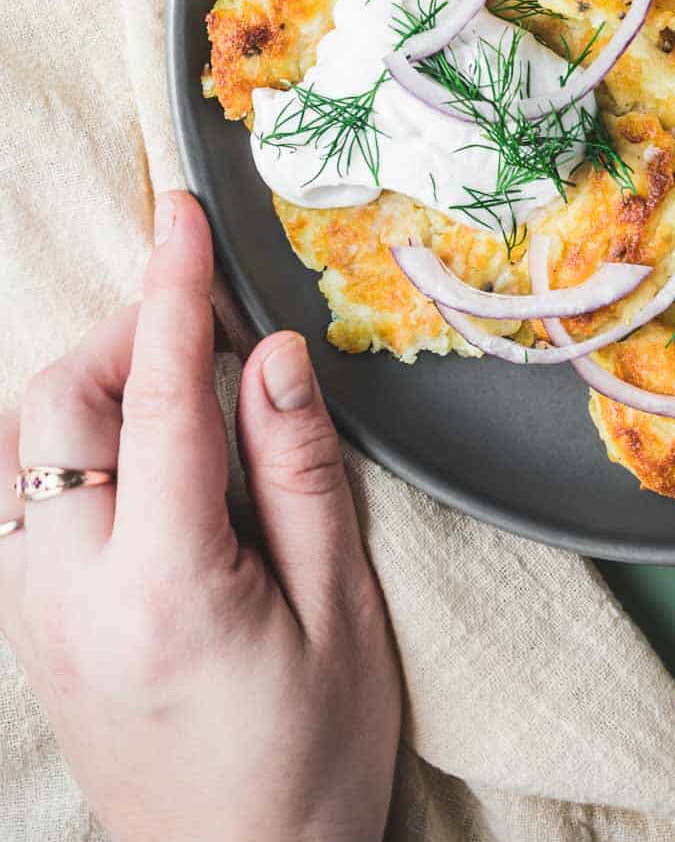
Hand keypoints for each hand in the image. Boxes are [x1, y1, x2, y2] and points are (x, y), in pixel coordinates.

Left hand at [0, 193, 401, 841]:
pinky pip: (21, 498)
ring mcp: (35, 617)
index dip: (170, 292)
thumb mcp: (341, 613)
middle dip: (121, 336)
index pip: (155, 398)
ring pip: (23, 447)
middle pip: (55, 407)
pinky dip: (70, 441)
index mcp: (162, 587)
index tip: (181, 215)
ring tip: (179, 384)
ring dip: (90, 385)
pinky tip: (140, 453)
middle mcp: (69, 595)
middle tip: (210, 327)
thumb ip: (301, 471)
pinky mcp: (31, 633)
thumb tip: (274, 352)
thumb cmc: (310, 760)